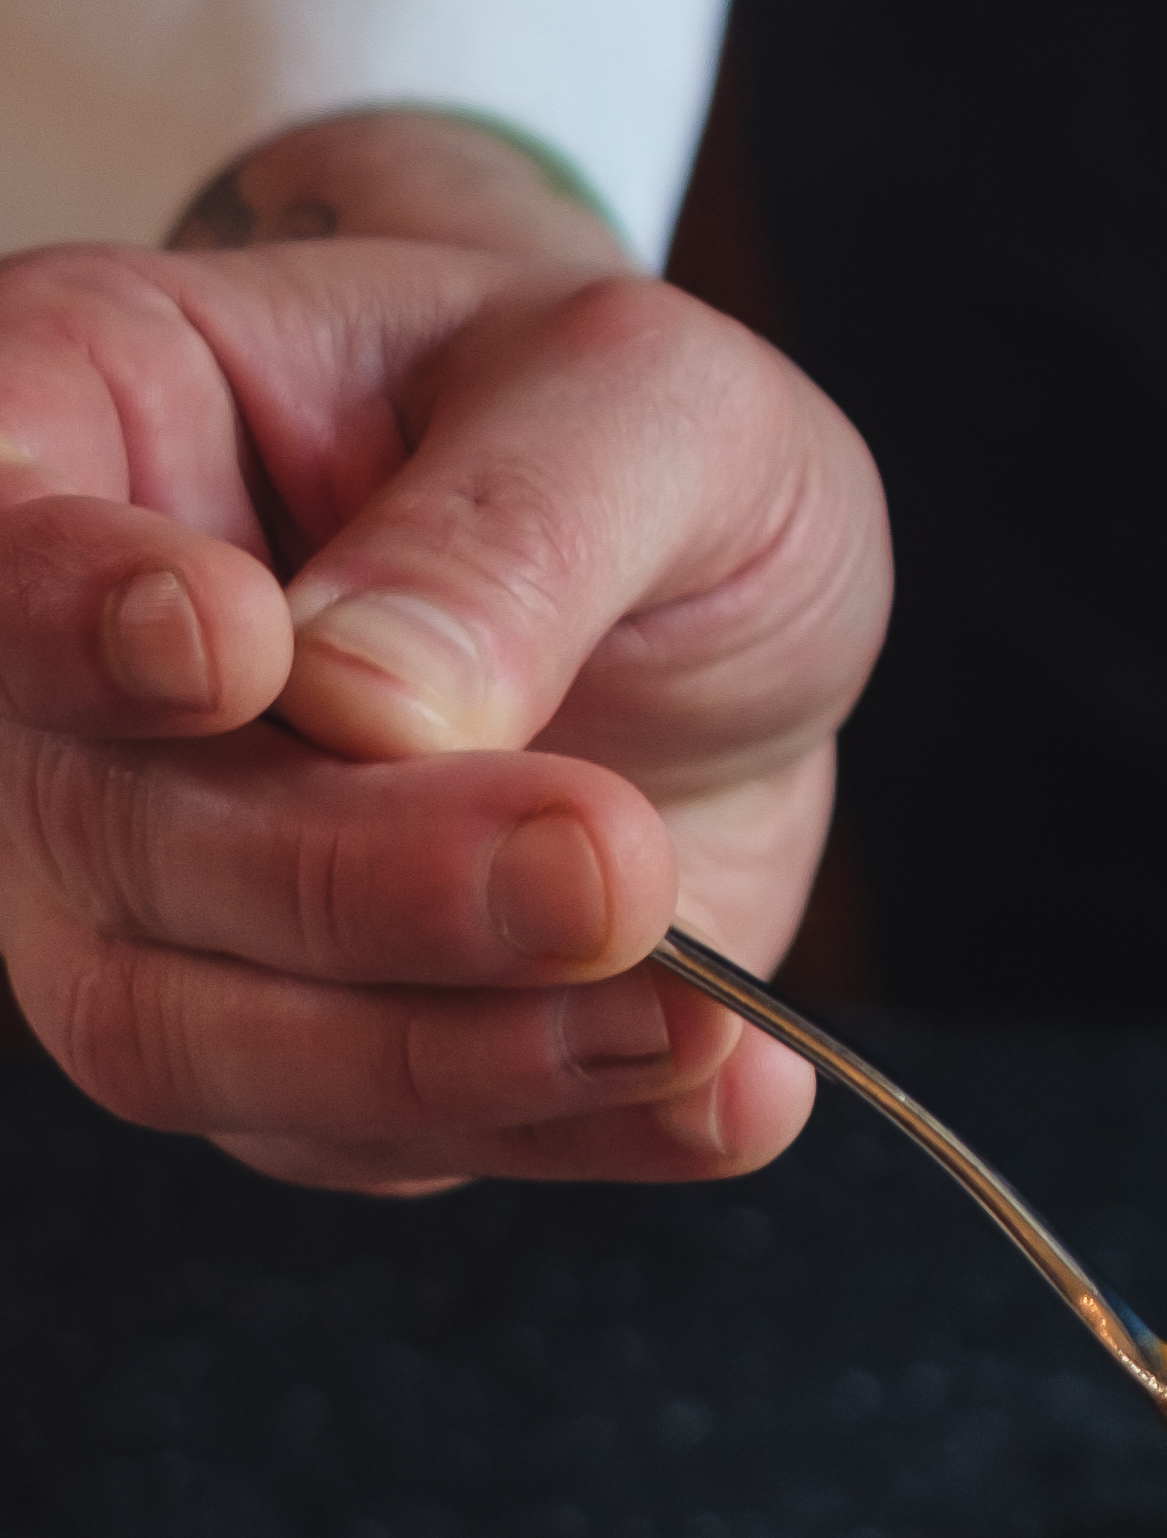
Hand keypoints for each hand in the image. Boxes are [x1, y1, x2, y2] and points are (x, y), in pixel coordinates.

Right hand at [0, 107, 886, 1189]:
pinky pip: (368, 1138)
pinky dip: (562, 1125)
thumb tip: (370, 706)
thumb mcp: (643, 399)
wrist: (699, 588)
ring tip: (687, 1016)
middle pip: (105, 831)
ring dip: (444, 1053)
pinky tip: (728, 1089)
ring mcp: (140, 889)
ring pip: (187, 1034)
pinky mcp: (282, 1047)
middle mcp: (64, 685)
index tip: (238, 650)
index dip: (74, 616)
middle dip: (359, 882)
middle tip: (604, 865)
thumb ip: (512, 526)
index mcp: (95, 420)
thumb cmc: (621, 432)